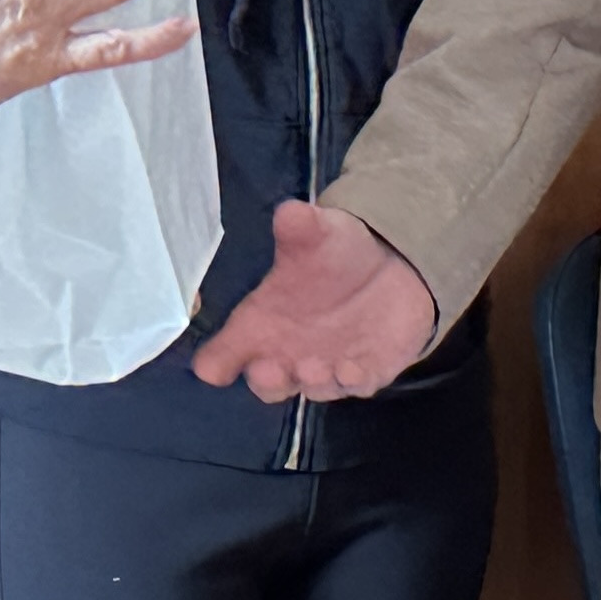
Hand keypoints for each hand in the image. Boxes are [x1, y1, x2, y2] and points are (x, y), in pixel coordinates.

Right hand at [189, 200, 438, 401]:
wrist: (389, 266)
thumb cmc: (335, 254)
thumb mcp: (318, 234)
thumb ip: (300, 228)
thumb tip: (290, 212)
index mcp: (263, 322)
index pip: (229, 348)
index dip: (219, 361)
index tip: (211, 369)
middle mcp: (289, 352)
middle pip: (267, 381)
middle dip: (267, 380)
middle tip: (267, 369)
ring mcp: (327, 367)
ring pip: (313, 387)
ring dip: (312, 382)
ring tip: (312, 368)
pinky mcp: (366, 372)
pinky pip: (357, 385)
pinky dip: (353, 381)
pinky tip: (353, 369)